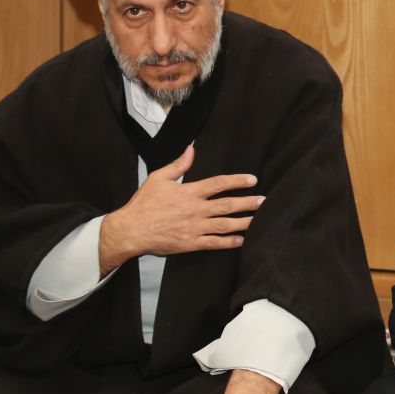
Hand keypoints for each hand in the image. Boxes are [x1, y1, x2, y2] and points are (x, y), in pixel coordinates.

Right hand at [99, 145, 262, 270]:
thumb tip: (191, 150)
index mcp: (188, 192)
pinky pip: (213, 243)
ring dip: (244, 222)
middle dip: (248, 203)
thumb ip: (178, 165)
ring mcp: (194, 228)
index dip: (237, 181)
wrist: (130, 230)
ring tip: (260, 219)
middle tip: (264, 201)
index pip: (218, 184)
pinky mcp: (190, 243)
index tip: (252, 180)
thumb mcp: (158, 178)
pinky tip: (241, 240)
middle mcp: (195, 210)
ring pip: (224, 225)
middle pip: (227, 205)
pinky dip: (228, 242)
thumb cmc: (143, 204)